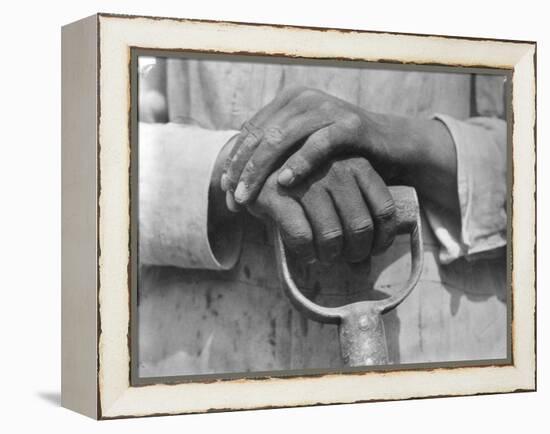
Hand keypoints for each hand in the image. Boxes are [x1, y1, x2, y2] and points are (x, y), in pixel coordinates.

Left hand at [221, 86, 400, 205]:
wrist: (392, 147)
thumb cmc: (341, 155)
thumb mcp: (303, 149)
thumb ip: (275, 154)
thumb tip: (236, 178)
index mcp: (289, 101)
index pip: (251, 131)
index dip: (235, 161)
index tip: (226, 190)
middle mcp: (305, 99)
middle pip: (261, 135)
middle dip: (243, 169)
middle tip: (233, 199)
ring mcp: (327, 108)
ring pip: (282, 138)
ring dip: (260, 170)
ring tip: (248, 196)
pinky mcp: (349, 124)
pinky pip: (318, 144)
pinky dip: (298, 164)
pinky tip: (283, 182)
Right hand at [248, 157, 396, 263]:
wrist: (256, 167)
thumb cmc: (305, 183)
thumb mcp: (335, 190)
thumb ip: (354, 218)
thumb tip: (364, 269)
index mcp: (357, 164)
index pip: (384, 210)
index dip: (382, 239)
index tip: (372, 251)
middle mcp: (335, 168)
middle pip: (360, 227)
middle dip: (355, 253)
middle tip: (345, 258)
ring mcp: (306, 180)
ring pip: (332, 235)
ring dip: (330, 255)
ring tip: (324, 256)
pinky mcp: (278, 194)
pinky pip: (302, 237)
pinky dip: (306, 252)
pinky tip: (306, 252)